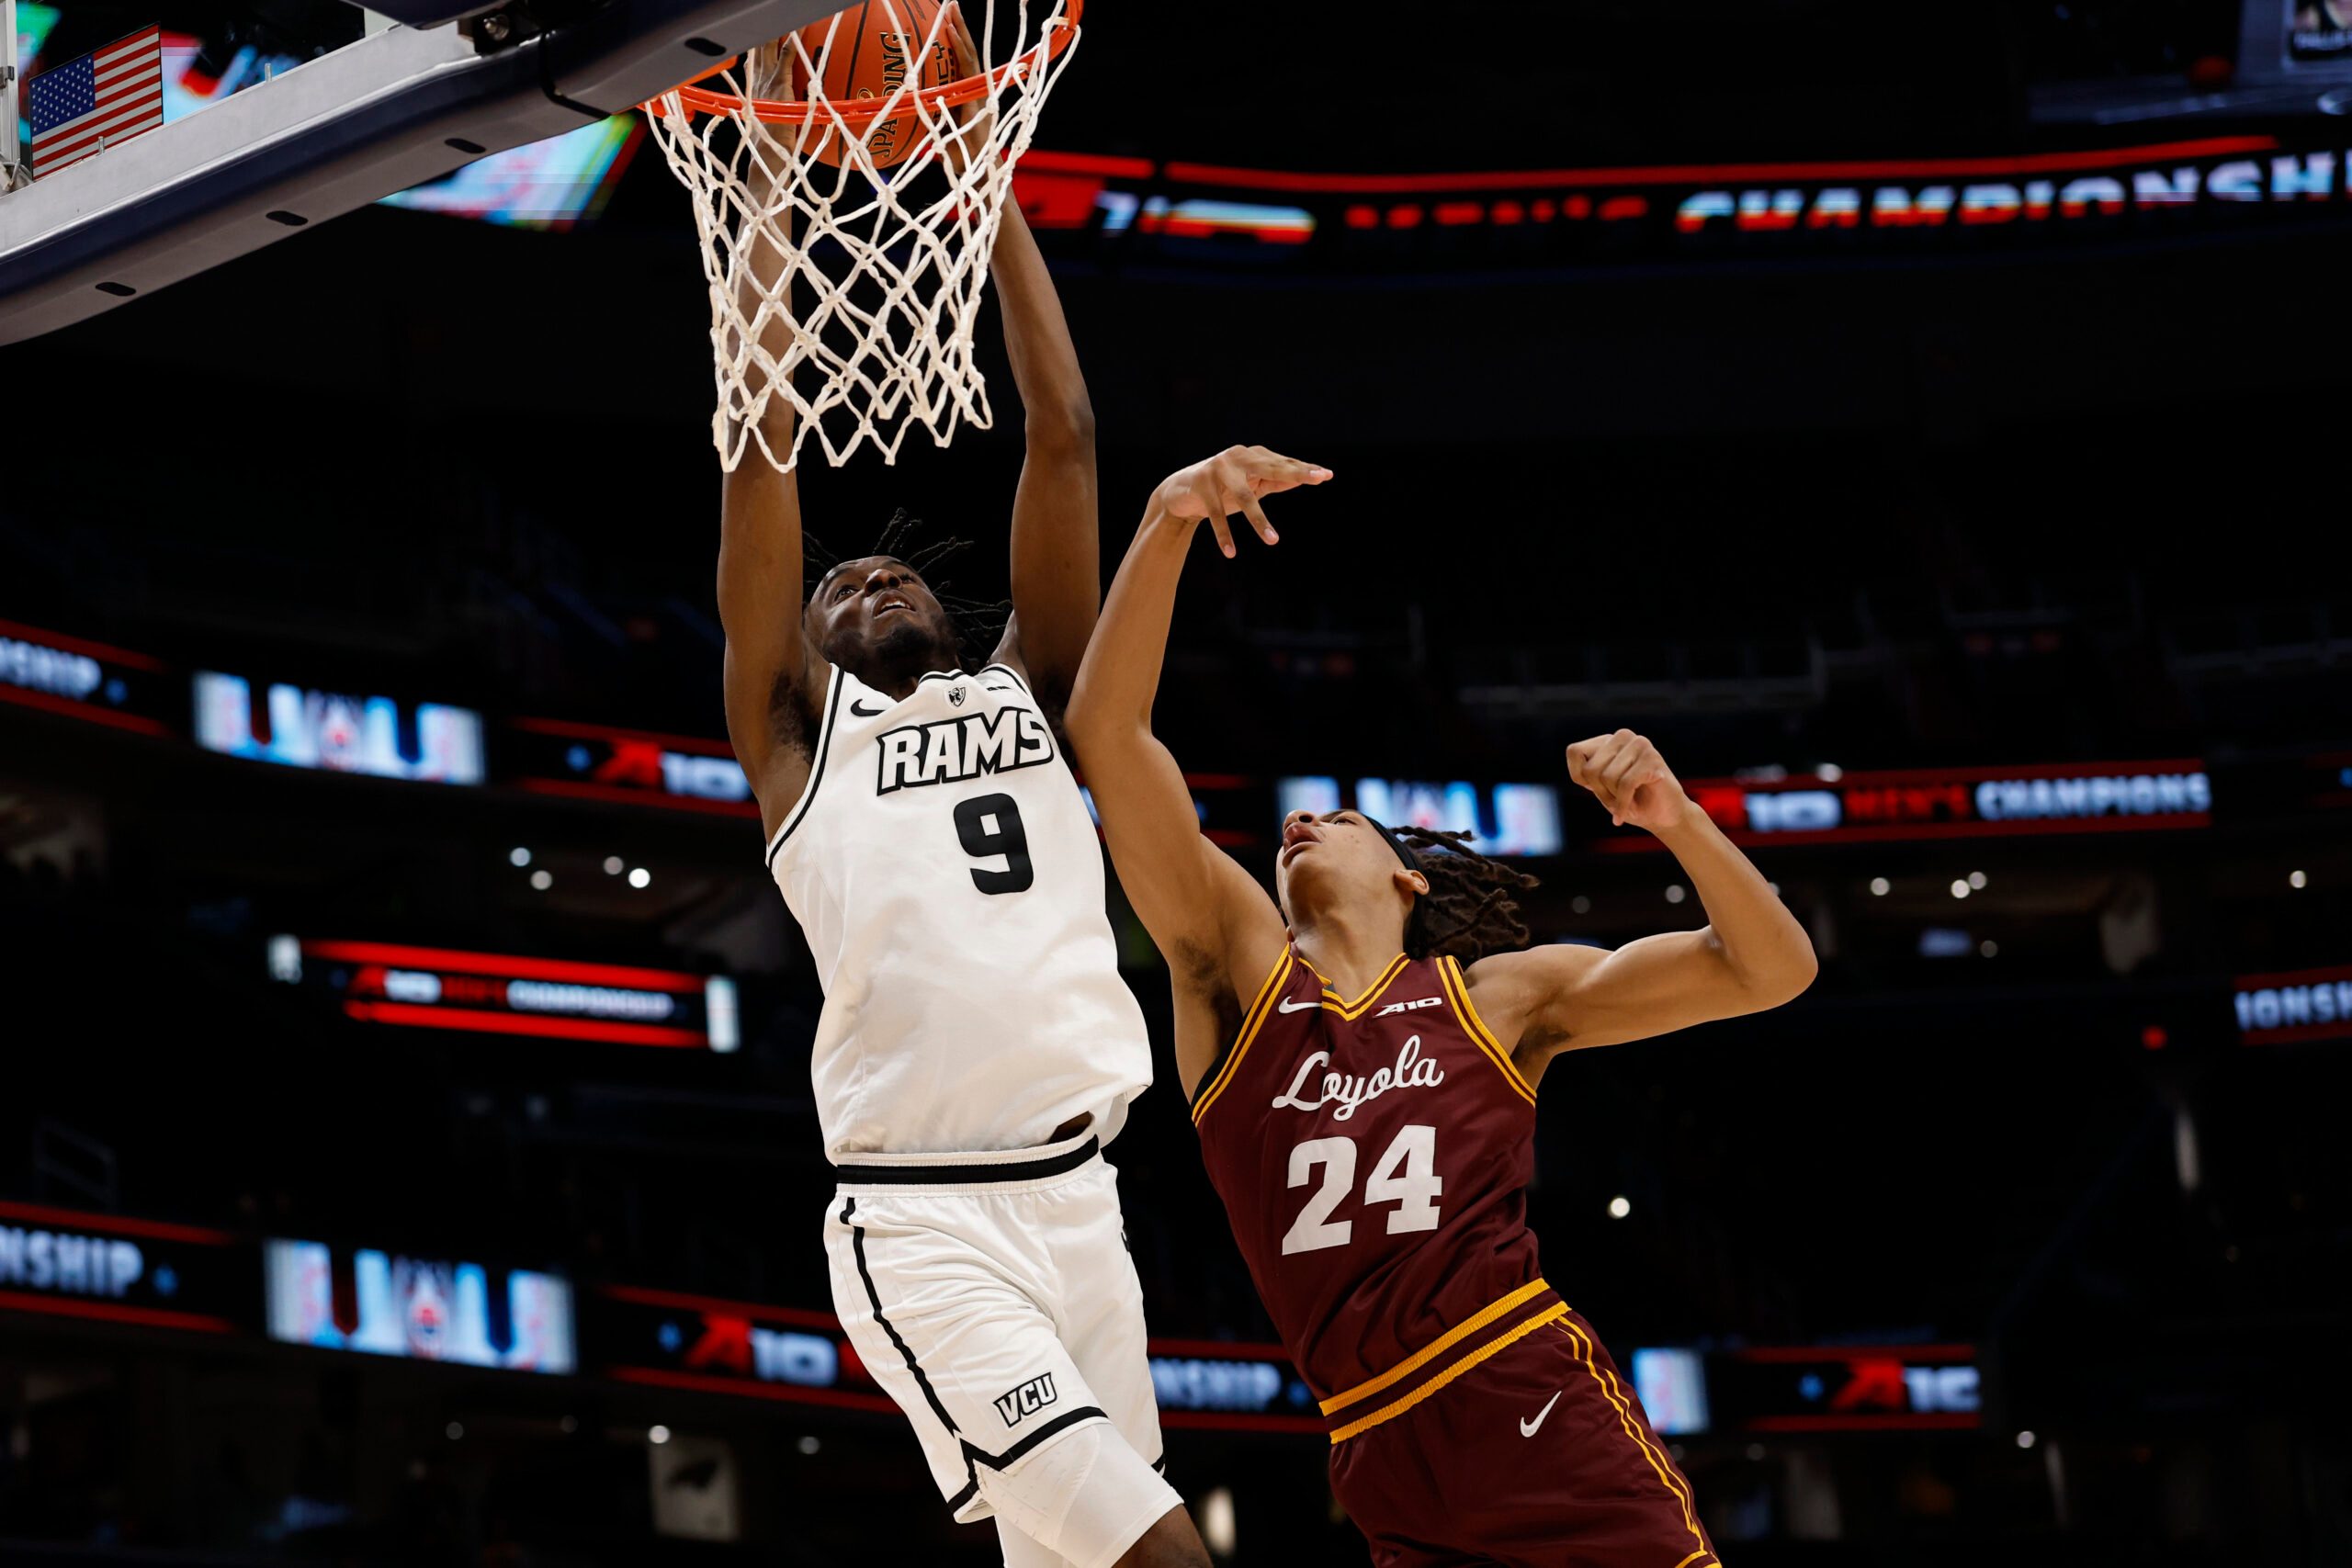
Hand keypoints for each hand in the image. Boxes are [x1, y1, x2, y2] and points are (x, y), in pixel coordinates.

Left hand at [938, 3, 994, 179]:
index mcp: (966, 95)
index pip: (960, 64)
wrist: (976, 172)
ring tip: (952, 8)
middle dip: (958, 28)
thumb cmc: (958, 158)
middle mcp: (974, 89)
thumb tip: (900, 118)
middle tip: (949, 5)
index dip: (953, 44)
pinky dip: (960, 46)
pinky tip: (950, 31)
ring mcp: (978, 90)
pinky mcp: (979, 93)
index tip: (944, 24)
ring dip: (960, 29)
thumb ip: (925, 122)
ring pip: (969, 53)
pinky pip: (967, 65)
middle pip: (965, 52)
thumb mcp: (936, 135)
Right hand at [1155, 445, 1332, 558]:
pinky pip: (1216, 513)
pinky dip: (1224, 534)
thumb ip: (1274, 481)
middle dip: (1295, 473)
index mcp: (1252, 456)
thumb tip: (1303, 478)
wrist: (1179, 492)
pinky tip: (1231, 553)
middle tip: (1317, 479)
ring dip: (1258, 520)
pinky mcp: (1201, 485)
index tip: (1326, 475)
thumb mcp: (1250, 485)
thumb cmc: (1222, 489)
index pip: (1282, 463)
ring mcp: (1218, 469)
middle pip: (1271, 467)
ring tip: (1273, 541)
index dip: (1303, 469)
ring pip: (1244, 496)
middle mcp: (1237, 457)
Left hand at [1567, 730, 1687, 830]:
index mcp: (1608, 740)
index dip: (1579, 776)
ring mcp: (1640, 744)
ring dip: (1615, 799)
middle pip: (1591, 769)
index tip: (1595, 788)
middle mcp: (1623, 736)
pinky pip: (1625, 785)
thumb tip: (1573, 750)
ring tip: (1628, 802)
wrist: (1663, 818)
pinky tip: (1626, 815)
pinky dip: (1623, 806)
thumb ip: (1589, 770)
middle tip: (1616, 799)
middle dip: (1601, 792)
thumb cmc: (1631, 802)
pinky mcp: (1652, 759)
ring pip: (1608, 777)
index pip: (1574, 751)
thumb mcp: (1601, 786)